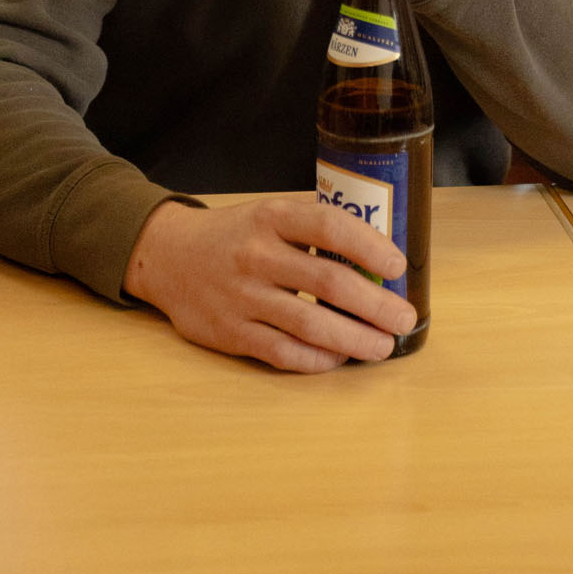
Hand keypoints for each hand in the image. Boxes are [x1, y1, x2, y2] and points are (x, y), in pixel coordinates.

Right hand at [123, 194, 417, 371]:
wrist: (169, 256)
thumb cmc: (235, 236)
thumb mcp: (268, 214)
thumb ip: (313, 231)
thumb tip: (378, 259)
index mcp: (272, 217)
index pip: (330, 226)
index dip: (370, 246)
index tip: (397, 266)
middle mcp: (257, 254)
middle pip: (329, 281)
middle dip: (376, 304)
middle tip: (404, 317)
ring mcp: (243, 296)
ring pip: (311, 324)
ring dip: (356, 338)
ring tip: (383, 345)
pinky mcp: (231, 333)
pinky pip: (284, 352)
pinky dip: (318, 359)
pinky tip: (340, 357)